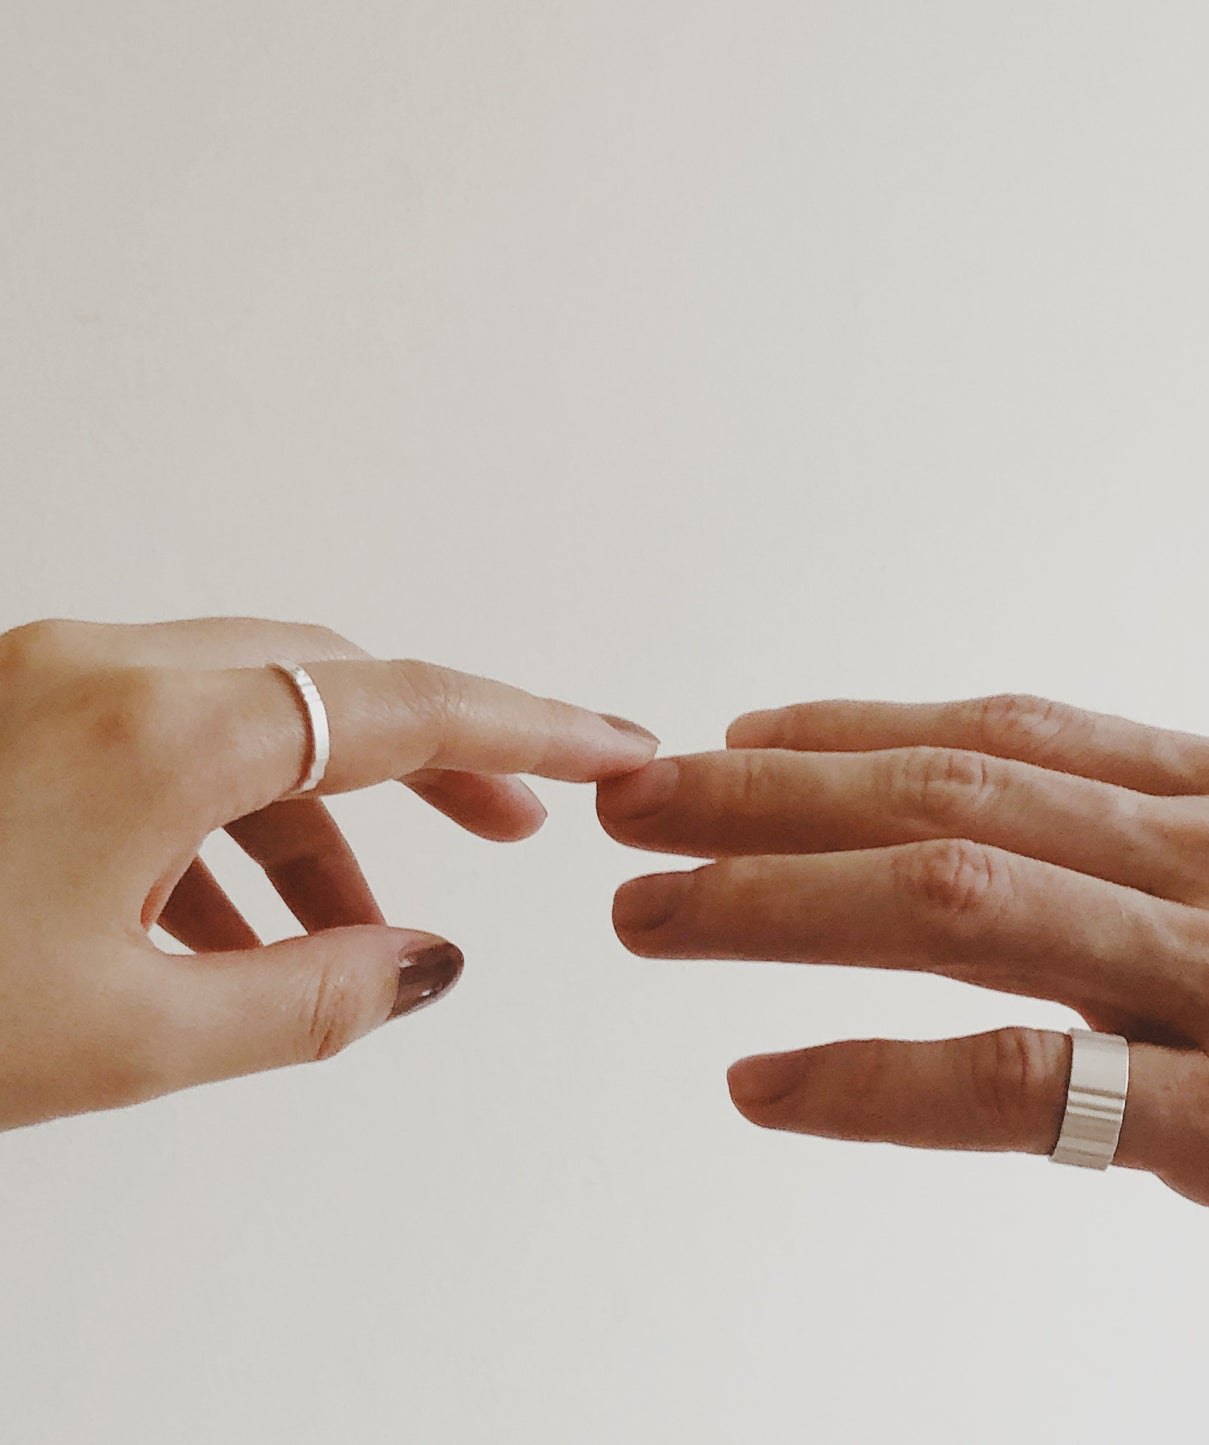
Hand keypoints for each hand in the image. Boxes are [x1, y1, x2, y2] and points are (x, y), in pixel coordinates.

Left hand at [0, 616, 656, 1129]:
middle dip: (437, 759)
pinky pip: (163, 745)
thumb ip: (305, 1000)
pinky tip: (232, 927)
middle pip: (331, 686)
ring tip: (365, 931)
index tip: (617, 744)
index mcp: (158, 729)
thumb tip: (427, 969)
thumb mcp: (120, 1035)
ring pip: (246, 720)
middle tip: (520, 827)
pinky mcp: (13, 712)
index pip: (404, 707)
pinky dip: (226, 827)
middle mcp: (110, 670)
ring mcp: (51, 680)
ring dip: (322, 817)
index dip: (529, 729)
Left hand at [599, 694, 1208, 1278]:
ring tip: (647, 914)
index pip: (1002, 731)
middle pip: (942, 795)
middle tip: (631, 802)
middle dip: (765, 795)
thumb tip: (1053, 816)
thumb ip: (1191, 833)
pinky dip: (873, 1082)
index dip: (852, 727)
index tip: (740, 730)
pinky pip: (1023, 1083)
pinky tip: (763, 1087)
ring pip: (953, 903)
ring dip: (775, 904)